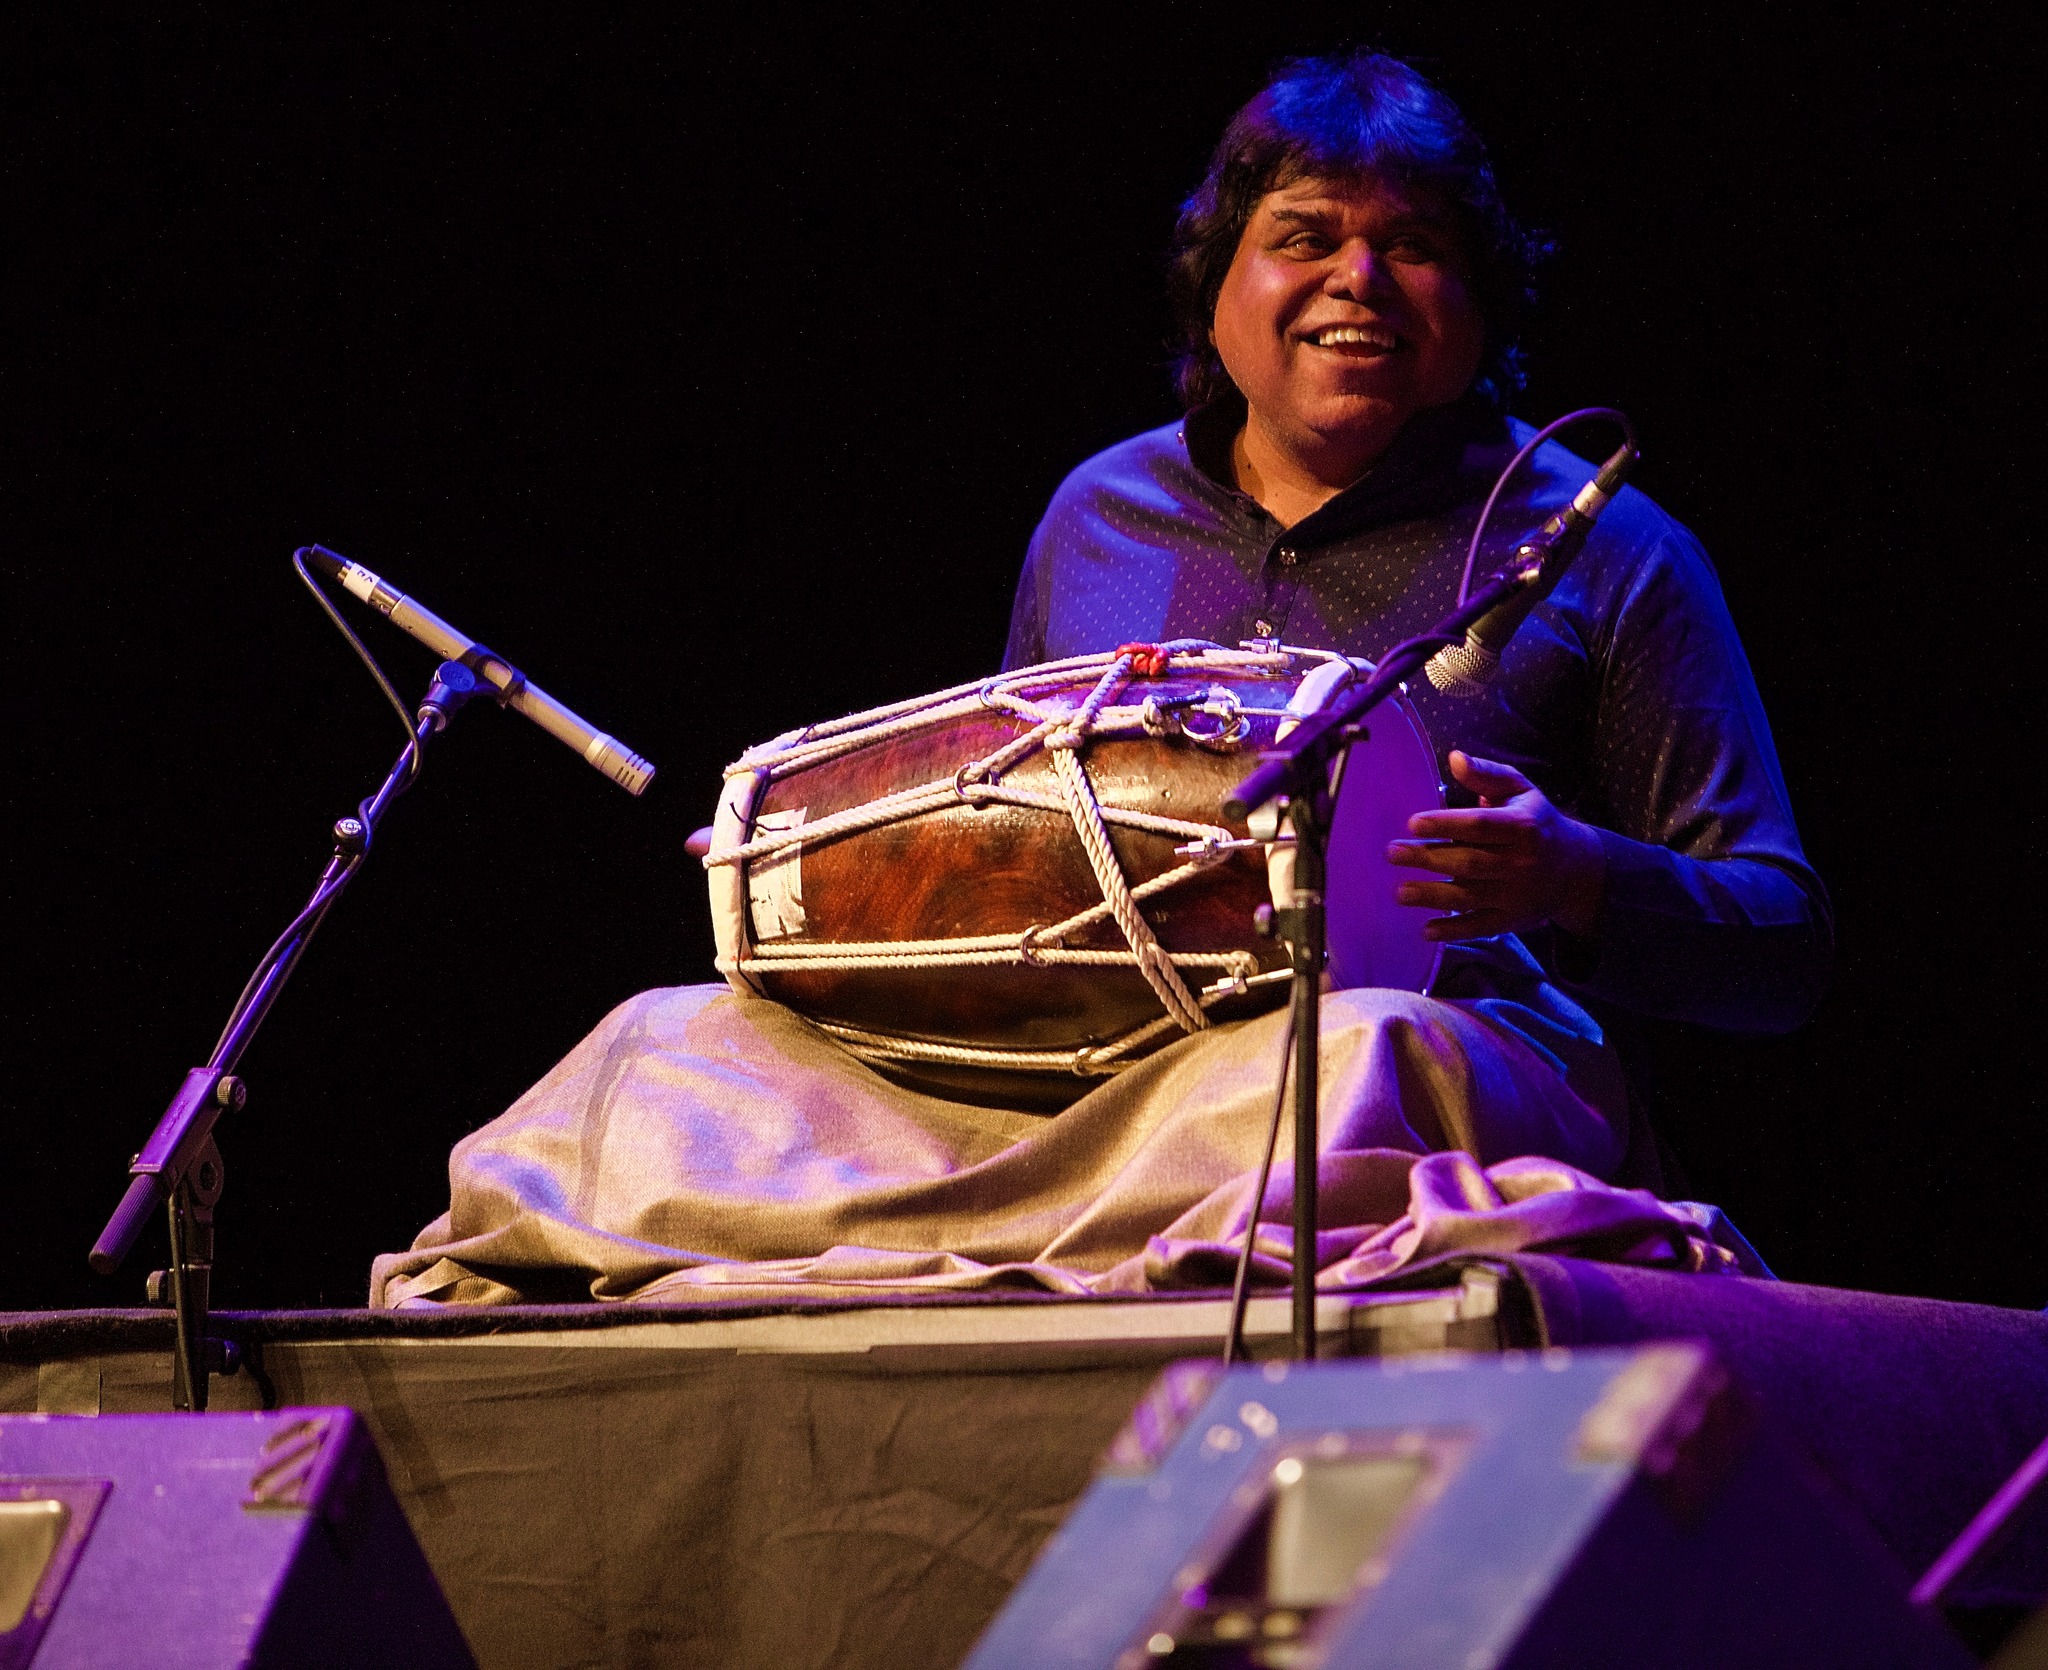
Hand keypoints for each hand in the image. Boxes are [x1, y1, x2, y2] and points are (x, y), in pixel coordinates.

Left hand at [1386, 751, 1606, 941]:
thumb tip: (1455, 758)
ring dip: (1432, 897)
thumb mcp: (1520, 790)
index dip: (1446, 824)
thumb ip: (1487, 775)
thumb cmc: (1536, 821)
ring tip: (1399, 893)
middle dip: (1428, 860)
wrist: (1577, 869)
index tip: (1412, 823)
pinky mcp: (1513, 919)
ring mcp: (1517, 894)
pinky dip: (1454, 931)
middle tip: (1392, 854)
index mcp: (1523, 826)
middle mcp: (1521, 862)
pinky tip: (1426, 931)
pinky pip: (1481, 927)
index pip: (1480, 825)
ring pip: (1471, 897)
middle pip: (1469, 862)